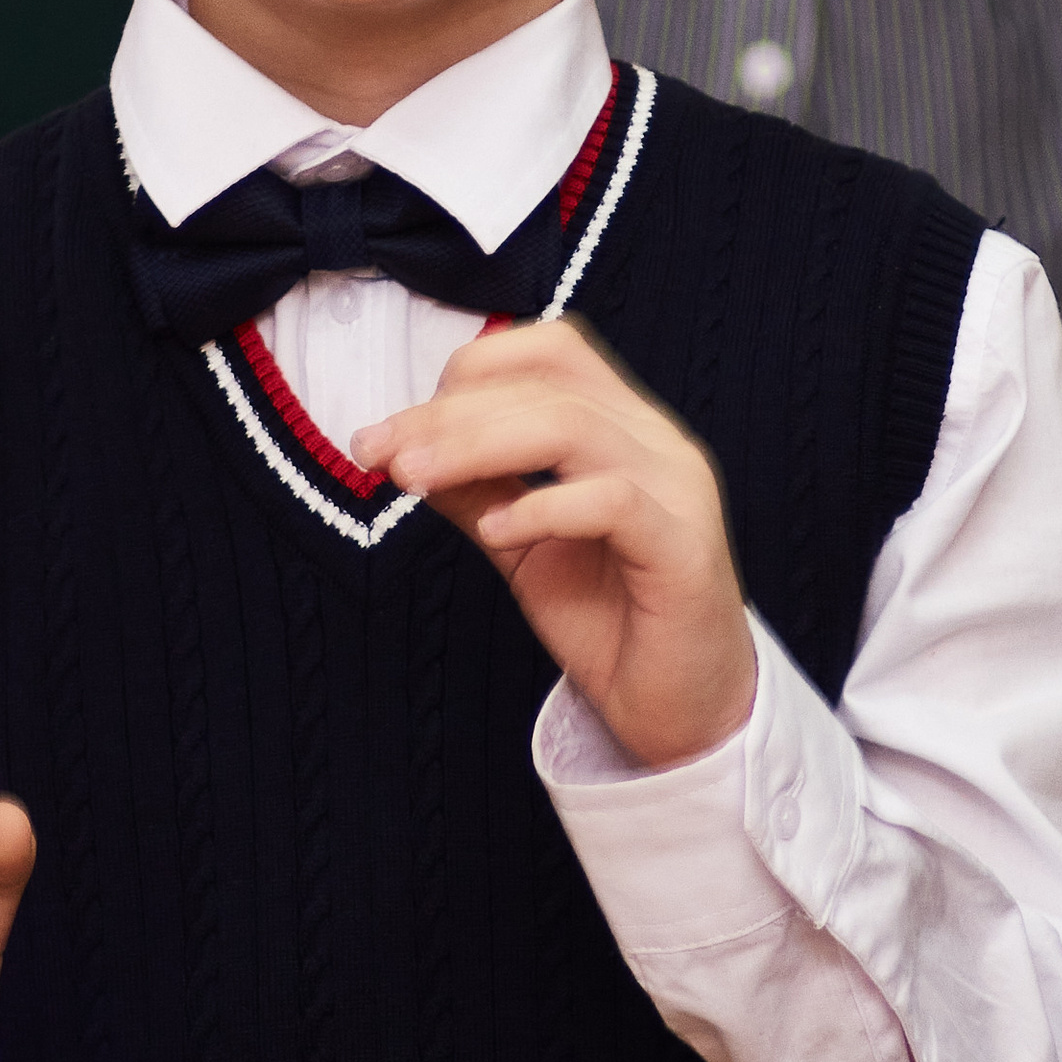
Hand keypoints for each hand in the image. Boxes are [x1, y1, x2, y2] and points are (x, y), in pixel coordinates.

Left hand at [353, 318, 758, 772]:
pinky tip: (494, 529)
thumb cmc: (610, 622)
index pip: (550, 352)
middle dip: (447, 414)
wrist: (679, 710)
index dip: (468, 373)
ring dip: (475, 445)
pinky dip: (541, 506)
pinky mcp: (682, 548)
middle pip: (547, 385)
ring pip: (571, 427)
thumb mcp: (521, 546)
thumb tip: (402, 448)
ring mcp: (677, 489)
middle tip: (379, 452)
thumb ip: (475, 490)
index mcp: (624, 427)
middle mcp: (657, 443)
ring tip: (414, 480)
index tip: (397, 429)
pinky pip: (611, 501)